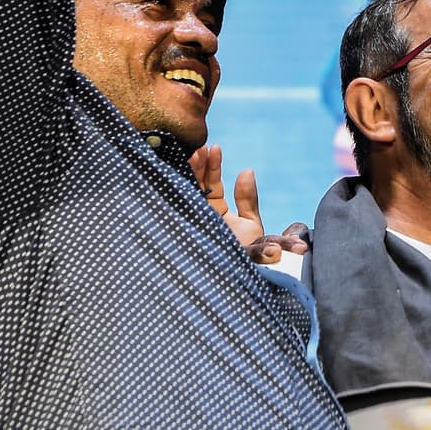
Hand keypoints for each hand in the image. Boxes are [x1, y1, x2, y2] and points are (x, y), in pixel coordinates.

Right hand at [190, 145, 310, 264]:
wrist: (241, 281)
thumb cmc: (247, 255)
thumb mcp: (250, 225)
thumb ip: (247, 199)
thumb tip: (246, 170)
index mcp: (216, 214)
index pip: (211, 186)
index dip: (211, 167)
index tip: (214, 148)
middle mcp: (201, 218)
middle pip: (195, 188)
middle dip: (196, 168)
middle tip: (199, 148)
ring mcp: (193, 226)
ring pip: (186, 197)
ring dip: (189, 175)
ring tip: (193, 154)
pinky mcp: (187, 237)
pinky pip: (180, 212)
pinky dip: (180, 194)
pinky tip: (180, 175)